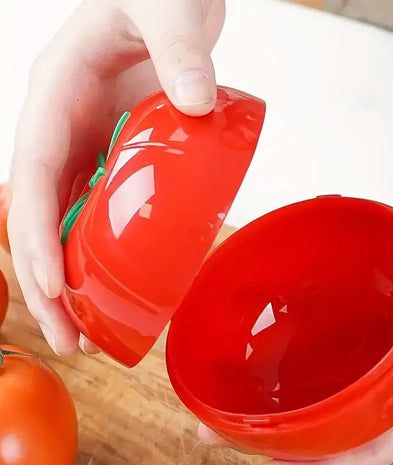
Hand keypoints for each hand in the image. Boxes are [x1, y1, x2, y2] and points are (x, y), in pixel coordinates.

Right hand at [8, 0, 224, 354]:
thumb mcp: (165, 6)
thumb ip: (178, 47)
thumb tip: (196, 102)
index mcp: (57, 97)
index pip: (31, 178)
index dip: (34, 236)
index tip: (54, 287)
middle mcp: (65, 129)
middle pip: (40, 217)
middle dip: (48, 282)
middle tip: (71, 339)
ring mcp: (92, 147)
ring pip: (67, 224)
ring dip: (75, 281)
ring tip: (91, 334)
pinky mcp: (120, 158)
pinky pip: (102, 214)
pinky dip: (106, 256)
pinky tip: (122, 289)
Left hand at [199, 136, 392, 464]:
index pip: (366, 446)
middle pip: (330, 414)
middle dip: (276, 432)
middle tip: (218, 430)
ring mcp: (375, 328)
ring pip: (320, 370)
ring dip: (275, 385)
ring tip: (225, 385)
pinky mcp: (363, 292)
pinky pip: (324, 321)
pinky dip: (294, 333)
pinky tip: (262, 330)